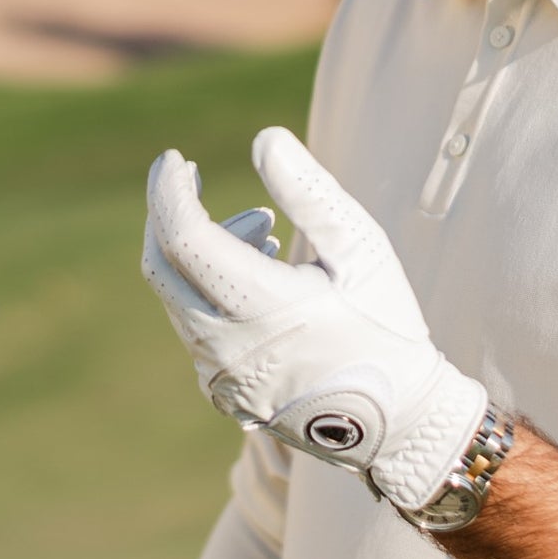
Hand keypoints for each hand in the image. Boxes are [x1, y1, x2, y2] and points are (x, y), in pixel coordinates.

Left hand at [143, 124, 485, 512]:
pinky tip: (257, 273)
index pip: (184, 238)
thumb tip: (264, 139)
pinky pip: (194, 328)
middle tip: (188, 177)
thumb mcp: (361, 248)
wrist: (398, 419)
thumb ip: (310, 193)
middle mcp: (227, 348)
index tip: (174, 157)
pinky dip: (209, 289)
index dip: (169, 191)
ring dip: (201, 251)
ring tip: (262, 229)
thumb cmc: (385, 324)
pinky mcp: (222, 392)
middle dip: (166, 213)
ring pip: (177, 296)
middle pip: (159, 267)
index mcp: (262, 308)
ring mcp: (219, 376)